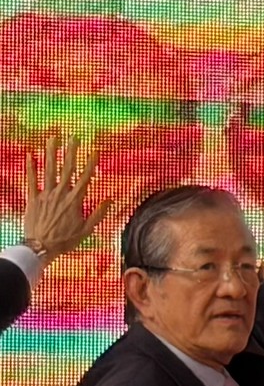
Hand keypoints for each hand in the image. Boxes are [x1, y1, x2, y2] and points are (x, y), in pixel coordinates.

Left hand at [18, 138, 104, 257]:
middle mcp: (60, 194)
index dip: (90, 164)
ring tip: (53, 139)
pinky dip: (31, 167)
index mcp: (75, 201)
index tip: (94, 151)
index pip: (85, 178)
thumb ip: (98, 213)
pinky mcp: (32, 199)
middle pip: (66, 169)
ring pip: (49, 170)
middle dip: (70, 152)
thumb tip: (109, 199)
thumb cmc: (65, 240)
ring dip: (51, 153)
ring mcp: (45, 195)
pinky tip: (31, 155)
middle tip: (73, 137)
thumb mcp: (87, 230)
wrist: (41, 247)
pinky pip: (31, 180)